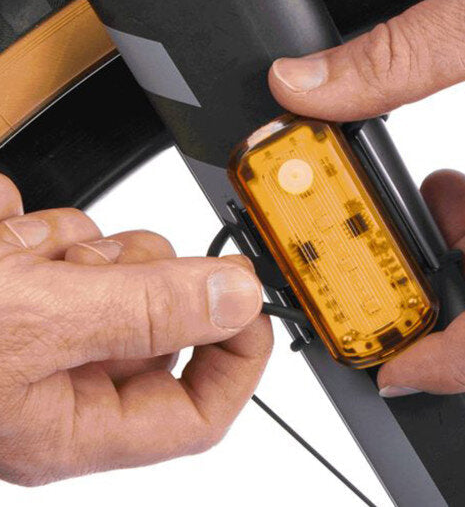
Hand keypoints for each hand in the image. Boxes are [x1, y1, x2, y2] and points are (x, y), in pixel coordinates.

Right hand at [0, 174, 270, 484]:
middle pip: (163, 321)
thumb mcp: (34, 323)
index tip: (252, 302)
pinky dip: (41, 228)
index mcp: (74, 424)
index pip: (197, 412)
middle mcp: (61, 381)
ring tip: (19, 255)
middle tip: (95, 264)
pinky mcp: (17, 283)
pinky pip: (68, 241)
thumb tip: (238, 300)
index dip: (239, 356)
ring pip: (118, 271)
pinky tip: (0, 238)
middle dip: (140, 277)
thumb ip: (146, 310)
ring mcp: (38, 328)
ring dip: (81, 247)